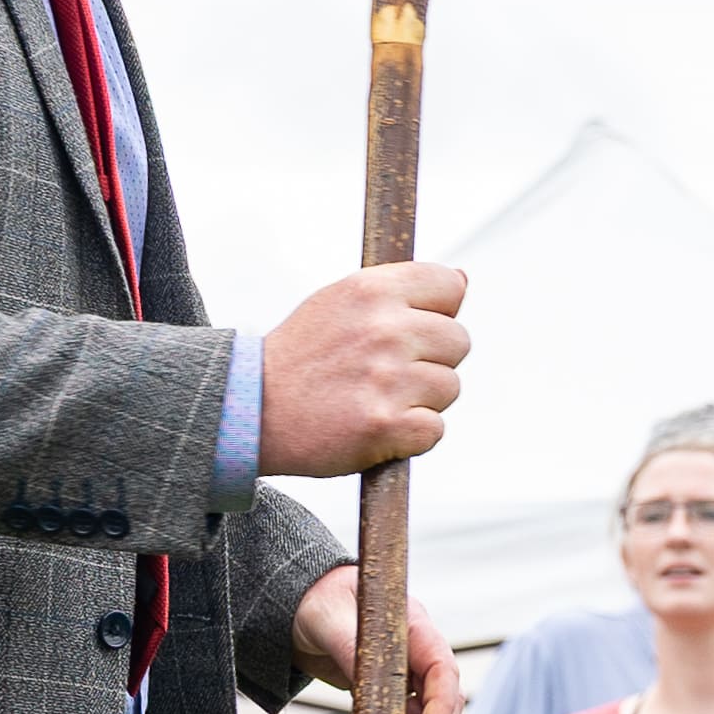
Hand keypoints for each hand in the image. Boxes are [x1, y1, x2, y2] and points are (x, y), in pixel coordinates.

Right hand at [259, 263, 470, 479]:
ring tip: (372, 398)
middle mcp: (383, 329)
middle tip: (382, 371)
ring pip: (449, 387)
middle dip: (430, 359)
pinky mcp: (387, 425)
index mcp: (370, 290)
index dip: (435, 309)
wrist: (251, 411)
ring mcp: (386, 378)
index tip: (407, 327)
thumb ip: (399, 289)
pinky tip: (374, 425)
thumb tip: (462, 279)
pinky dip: (409, 434)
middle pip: (458, 341)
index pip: (450, 286)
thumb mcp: (339, 302)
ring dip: (420, 399)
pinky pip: (434, 428)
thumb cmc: (300, 357)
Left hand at [288, 566, 463, 713]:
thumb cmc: (315, 600)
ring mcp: (408, 670)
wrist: (299, 607)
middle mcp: (417, 648)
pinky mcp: (393, 689)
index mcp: (412, 622)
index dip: (441, 704)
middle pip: (444, 696)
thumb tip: (370, 685)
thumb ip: (351, 647)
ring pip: (429, 713)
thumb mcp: (327, 617)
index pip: (441, 666)